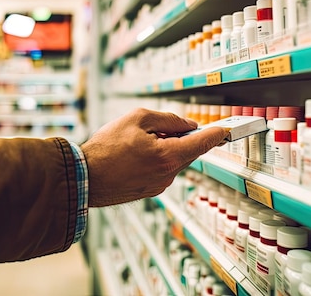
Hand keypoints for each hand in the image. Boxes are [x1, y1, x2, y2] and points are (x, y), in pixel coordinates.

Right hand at [81, 108, 228, 206]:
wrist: (84, 176)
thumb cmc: (106, 148)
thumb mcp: (137, 119)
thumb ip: (168, 119)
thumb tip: (187, 124)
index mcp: (168, 156)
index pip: (202, 143)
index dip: (216, 133)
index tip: (226, 129)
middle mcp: (168, 174)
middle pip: (189, 151)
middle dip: (181, 136)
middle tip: (163, 126)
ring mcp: (159, 185)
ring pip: (174, 160)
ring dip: (166, 148)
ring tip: (139, 141)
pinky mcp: (149, 190)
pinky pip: (162, 170)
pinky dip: (157, 159)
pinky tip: (135, 154)